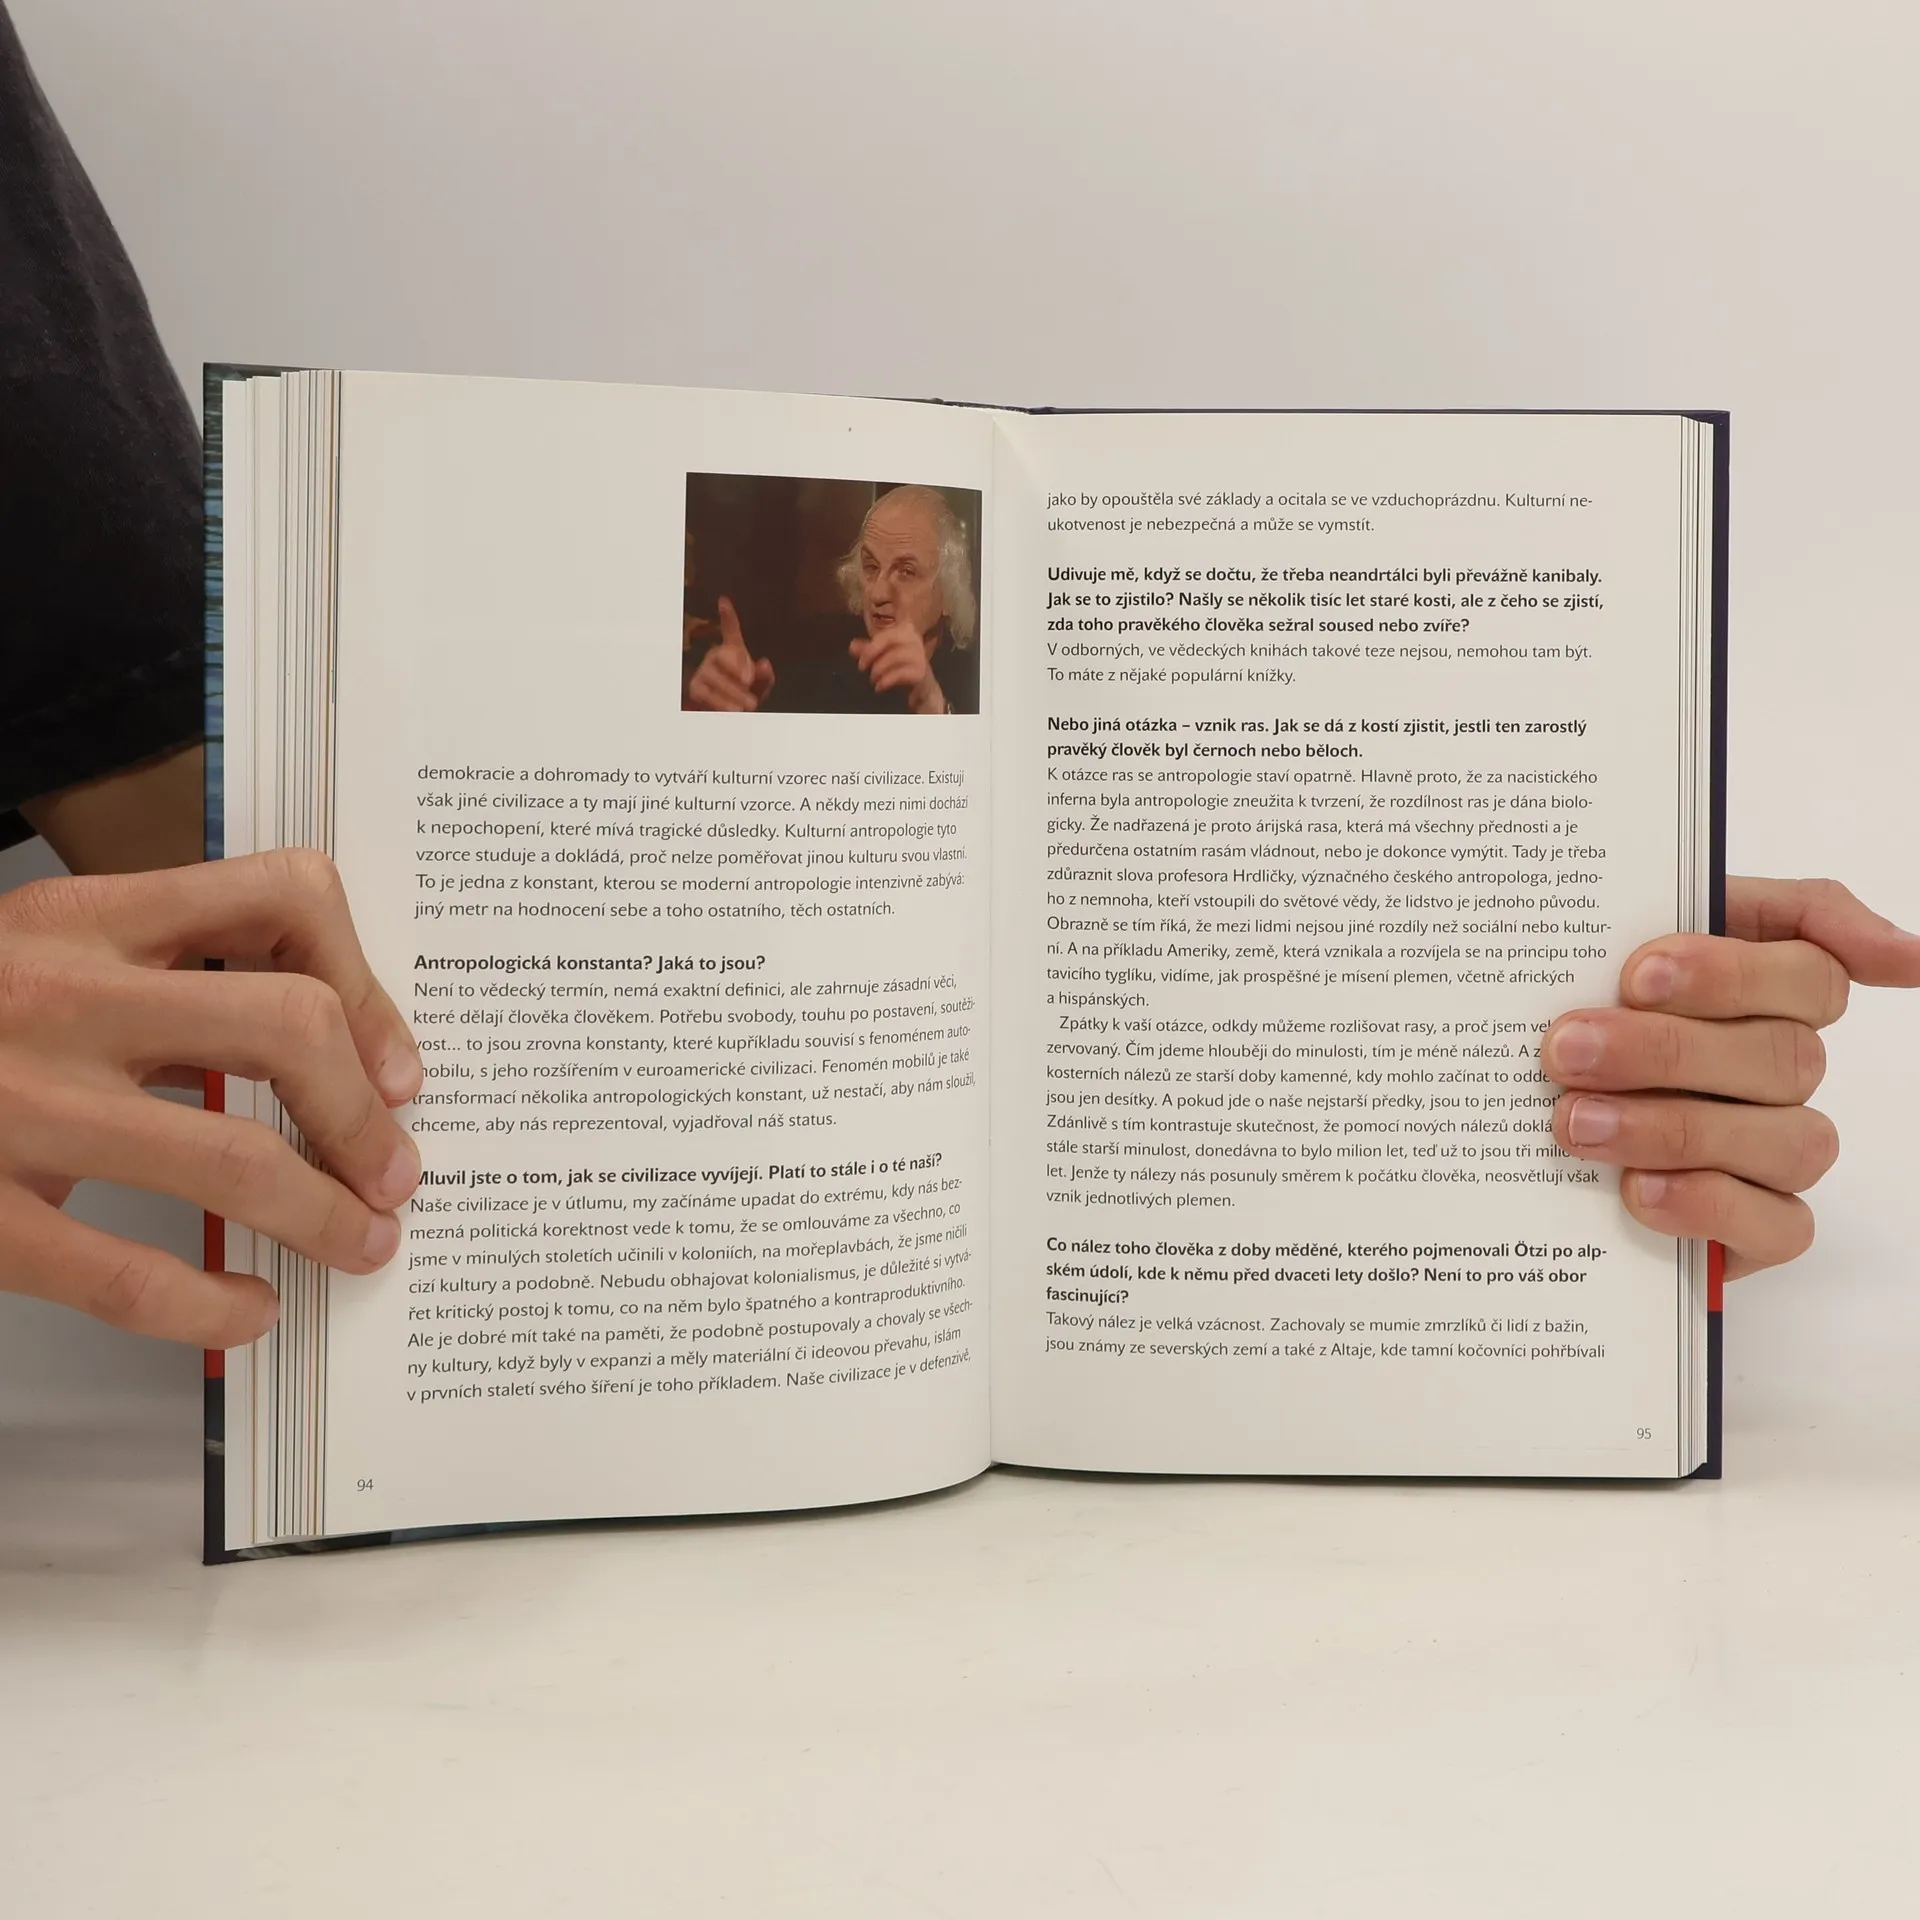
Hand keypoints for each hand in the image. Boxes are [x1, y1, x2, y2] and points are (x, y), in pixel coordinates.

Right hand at [0, 850, 422, 1346]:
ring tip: (361, 1242)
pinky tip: (246, 1312)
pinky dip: (214, 1305)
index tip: (397, 1064)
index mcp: (86, 917)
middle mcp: (60, 995)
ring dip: (326, 1214)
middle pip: (287, 1028)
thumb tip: (330, 1051)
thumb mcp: (46, 952)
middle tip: (397, 1169)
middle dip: (367, 1114)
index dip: (369, 985)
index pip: (282, 895)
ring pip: (234, 1158)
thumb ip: (165, 974)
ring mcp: (15, 1105)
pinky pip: (132, 1275)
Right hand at [686, 596, 774, 710]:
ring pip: (714, 676)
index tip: (723, 601)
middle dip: (737, 667)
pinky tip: (732, 710)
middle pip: (723, 655)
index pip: (730, 631)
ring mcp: (704, 671)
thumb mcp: (761, 687)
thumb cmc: (745, 696)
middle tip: (749, 681)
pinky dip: (720, 702)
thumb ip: (766, 677)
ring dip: (733, 691)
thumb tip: (765, 663)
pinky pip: (706, 692)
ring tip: (748, 705)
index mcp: (733, 651)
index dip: (728, 616)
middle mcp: (716, 656)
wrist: (727, 714)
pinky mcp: (696, 687)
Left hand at [850, 622, 944, 711]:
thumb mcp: (882, 655)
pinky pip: (901, 673)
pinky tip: (879, 687)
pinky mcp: (920, 672)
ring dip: (878, 668)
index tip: (858, 656)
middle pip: (890, 640)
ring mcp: (919, 656)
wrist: (922, 685)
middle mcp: (914, 640)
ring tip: (872, 678)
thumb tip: (852, 646)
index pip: (885, 633)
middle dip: (871, 653)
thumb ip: (867, 650)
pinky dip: (886, 681)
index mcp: (905, 632)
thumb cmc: (900, 666)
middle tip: (861, 667)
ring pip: (895, 656)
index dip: (871, 644)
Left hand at [1542, 877, 1919, 1277]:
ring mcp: (1777, 1150)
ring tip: (1577, 1122)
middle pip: (1784, 1058)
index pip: (1810, 976)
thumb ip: (1728, 903)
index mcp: (1767, 991)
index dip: (1729, 975)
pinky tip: (1637, 1187)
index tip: (1637, 975)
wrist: (1510, 1110)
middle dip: (1665, 1051)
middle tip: (1568, 1050)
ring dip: (1673, 1129)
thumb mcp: (1627, 927)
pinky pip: (1780, 1225)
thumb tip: (1902, 954)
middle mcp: (1785, 1070)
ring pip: (1788, 1141)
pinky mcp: (1759, 1226)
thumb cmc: (1584, 1006)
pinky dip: (1707, 1203)